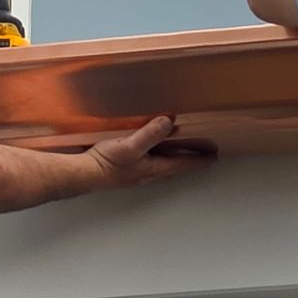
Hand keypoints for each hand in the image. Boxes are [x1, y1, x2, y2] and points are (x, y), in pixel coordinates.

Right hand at [85, 115, 217, 187]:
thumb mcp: (130, 146)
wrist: (83, 174)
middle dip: (191, 159)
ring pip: (163, 164)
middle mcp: (148, 172)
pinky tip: (152, 147)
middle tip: (204, 154)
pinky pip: (149, 159)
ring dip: (175, 157)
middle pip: (176, 166)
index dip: (200, 160)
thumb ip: (150, 134)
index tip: (214, 157)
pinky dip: (158, 153)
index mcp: (154, 168)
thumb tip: (169, 122)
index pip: (183, 164)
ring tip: (184, 149)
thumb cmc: (106, 165)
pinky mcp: (126, 167)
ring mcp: (137, 170)